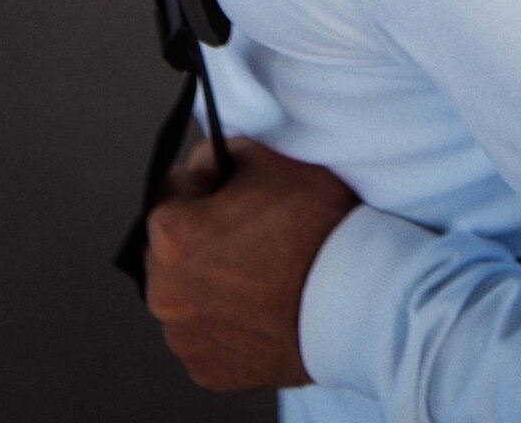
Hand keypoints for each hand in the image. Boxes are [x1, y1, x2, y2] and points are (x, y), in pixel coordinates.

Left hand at [144, 136, 359, 390]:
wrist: (356, 299)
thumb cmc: (316, 227)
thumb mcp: (272, 157)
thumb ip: (223, 151)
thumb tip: (206, 167)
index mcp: (171, 236)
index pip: (176, 186)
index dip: (212, 181)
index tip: (243, 191)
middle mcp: (164, 292)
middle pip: (173, 245)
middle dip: (203, 232)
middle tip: (256, 230)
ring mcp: (184, 338)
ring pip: (187, 292)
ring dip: (210, 278)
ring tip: (263, 269)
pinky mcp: (208, 369)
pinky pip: (206, 332)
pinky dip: (225, 319)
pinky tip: (261, 304)